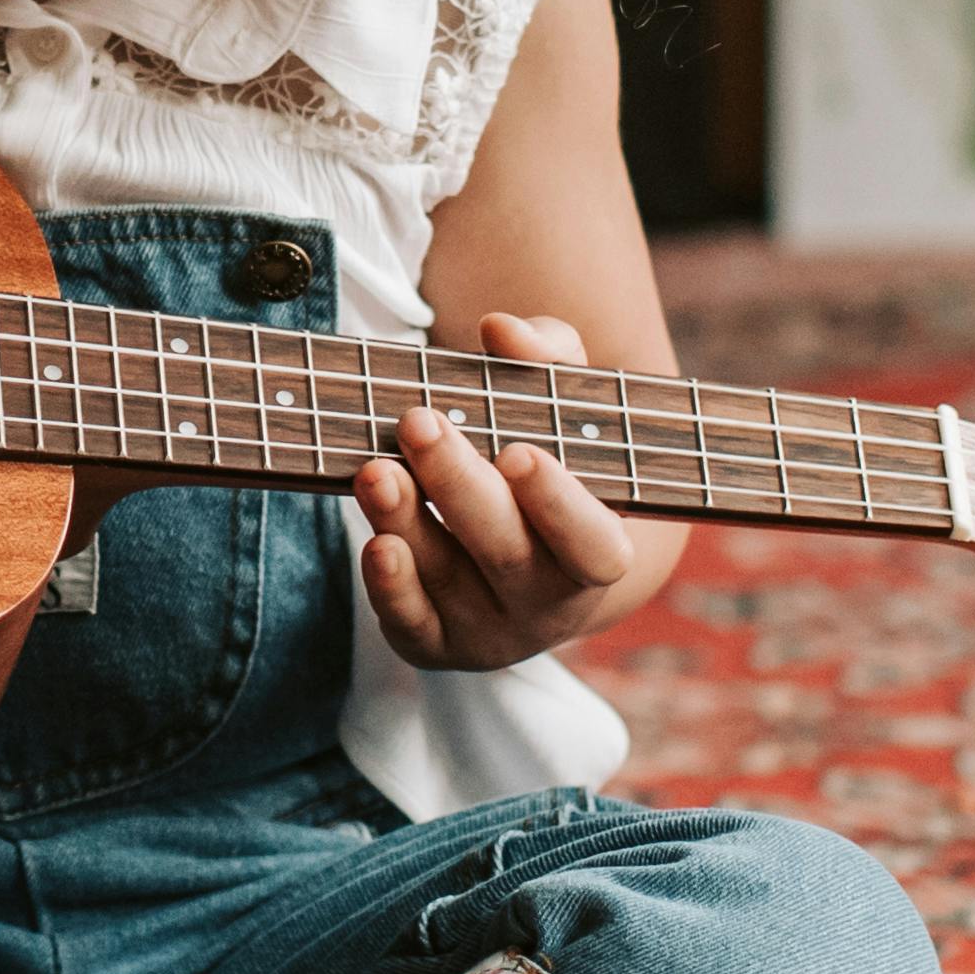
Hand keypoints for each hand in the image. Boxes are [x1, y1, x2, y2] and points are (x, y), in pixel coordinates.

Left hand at [351, 312, 650, 672]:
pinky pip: (412, 626)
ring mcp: (494, 632)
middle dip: (459, 485)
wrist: (538, 560)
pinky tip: (374, 543)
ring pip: (449, 582)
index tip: (519, 452)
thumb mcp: (566, 407)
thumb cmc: (555, 464)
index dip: (559, 503)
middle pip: (506, 553)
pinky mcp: (438, 646)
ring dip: (408, 523)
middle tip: (419, 422)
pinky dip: (390, 590)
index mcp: (600, 550)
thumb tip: (500, 327)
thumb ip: (547, 360)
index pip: (590, 541)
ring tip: (374, 470)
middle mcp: (551, 603)